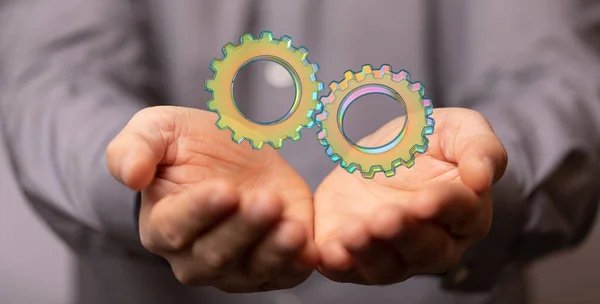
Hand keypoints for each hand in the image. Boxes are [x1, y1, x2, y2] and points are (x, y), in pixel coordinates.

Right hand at [106, 106, 317, 291]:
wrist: (232, 156)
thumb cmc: (188, 146)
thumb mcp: (157, 130)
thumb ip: (134, 149)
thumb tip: (129, 175)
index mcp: (161, 225)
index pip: (176, 226)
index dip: (201, 210)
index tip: (225, 190)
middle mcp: (194, 256)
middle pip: (216, 254)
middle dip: (243, 229)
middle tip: (267, 201)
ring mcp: (234, 267)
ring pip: (251, 268)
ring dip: (273, 251)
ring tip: (293, 229)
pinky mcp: (271, 266)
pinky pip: (283, 274)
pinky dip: (296, 264)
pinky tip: (310, 249)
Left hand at [314, 107, 506, 284]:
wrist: (377, 154)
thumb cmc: (424, 143)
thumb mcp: (456, 128)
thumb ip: (480, 146)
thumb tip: (483, 176)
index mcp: (465, 213)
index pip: (461, 213)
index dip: (444, 206)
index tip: (425, 200)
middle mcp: (433, 244)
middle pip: (426, 249)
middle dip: (404, 234)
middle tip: (386, 217)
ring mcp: (393, 254)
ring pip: (386, 266)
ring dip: (370, 252)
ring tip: (354, 233)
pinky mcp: (354, 255)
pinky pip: (348, 268)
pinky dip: (339, 262)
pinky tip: (329, 250)